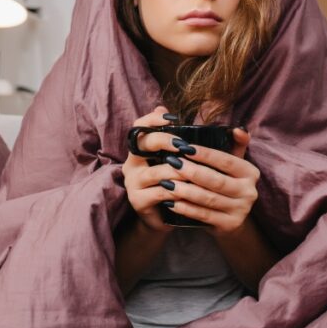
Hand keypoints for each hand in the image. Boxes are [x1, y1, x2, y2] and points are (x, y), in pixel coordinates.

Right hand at [121, 106, 182, 233]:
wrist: (163, 219)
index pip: (139, 127)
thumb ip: (175, 138)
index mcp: (139, 150)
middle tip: (185, 145)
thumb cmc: (173, 185)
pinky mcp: (137, 201)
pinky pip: (160, 193)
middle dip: (165, 141)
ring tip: (195, 171)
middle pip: (143, 144)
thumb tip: (164, 108)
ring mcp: (132, 183)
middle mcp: (131, 164)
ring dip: (178, 171)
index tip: (173, 118)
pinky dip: (178, 191)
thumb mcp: (175, 161)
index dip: (152, 119)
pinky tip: (191, 190)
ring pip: (156, 171)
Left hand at [160, 127, 258, 236]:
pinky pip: (203, 215)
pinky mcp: (229, 225)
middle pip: (216, 180)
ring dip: (185, 190)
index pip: (226, 160)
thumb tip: (238, 129)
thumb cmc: (227, 183)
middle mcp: (249, 192)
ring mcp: (241, 210)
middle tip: (171, 162)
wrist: (231, 220)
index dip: (205, 154)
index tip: (184, 147)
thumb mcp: (233, 164)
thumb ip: (236, 144)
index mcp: (250, 173)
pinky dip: (186, 208)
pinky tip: (170, 202)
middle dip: (191, 171)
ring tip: (166, 182)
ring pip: (208, 198)